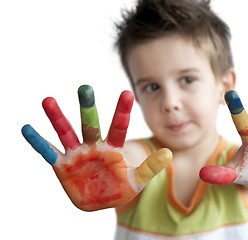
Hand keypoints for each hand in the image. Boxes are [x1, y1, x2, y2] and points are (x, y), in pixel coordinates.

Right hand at [22, 85, 171, 210]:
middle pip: (90, 124)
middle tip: (86, 87)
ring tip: (48, 100)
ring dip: (58, 118)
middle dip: (88, 108)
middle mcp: (93, 146)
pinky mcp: (62, 165)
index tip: (127, 93)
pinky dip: (38, 142)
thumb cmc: (121, 186)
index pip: (119, 127)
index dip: (122, 112)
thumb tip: (169, 154)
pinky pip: (48, 152)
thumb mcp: (137, 180)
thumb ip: (150, 167)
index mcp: (113, 148)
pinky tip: (27, 128)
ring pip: (67, 132)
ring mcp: (77, 154)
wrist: (103, 198)